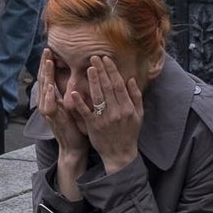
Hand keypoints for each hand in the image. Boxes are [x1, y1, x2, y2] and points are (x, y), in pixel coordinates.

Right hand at [34, 48, 86, 157]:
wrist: (73, 146)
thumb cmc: (75, 126)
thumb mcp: (72, 106)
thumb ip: (71, 93)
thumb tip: (76, 77)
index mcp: (51, 99)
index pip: (48, 77)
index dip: (48, 64)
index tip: (50, 50)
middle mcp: (46, 103)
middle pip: (43, 79)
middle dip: (44, 64)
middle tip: (47, 50)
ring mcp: (47, 111)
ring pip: (43, 89)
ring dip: (45, 75)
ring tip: (47, 61)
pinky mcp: (52, 118)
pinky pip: (48, 104)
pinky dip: (48, 94)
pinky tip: (49, 84)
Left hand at [79, 54, 144, 173]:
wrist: (120, 155)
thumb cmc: (129, 133)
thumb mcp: (138, 116)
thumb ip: (136, 97)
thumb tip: (131, 79)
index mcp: (128, 108)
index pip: (118, 85)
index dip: (112, 71)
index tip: (106, 59)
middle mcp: (117, 112)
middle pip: (108, 87)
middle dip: (101, 71)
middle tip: (94, 57)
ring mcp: (104, 119)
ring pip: (97, 96)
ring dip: (93, 81)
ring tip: (89, 68)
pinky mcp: (93, 126)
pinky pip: (85, 112)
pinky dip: (80, 102)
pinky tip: (74, 92)